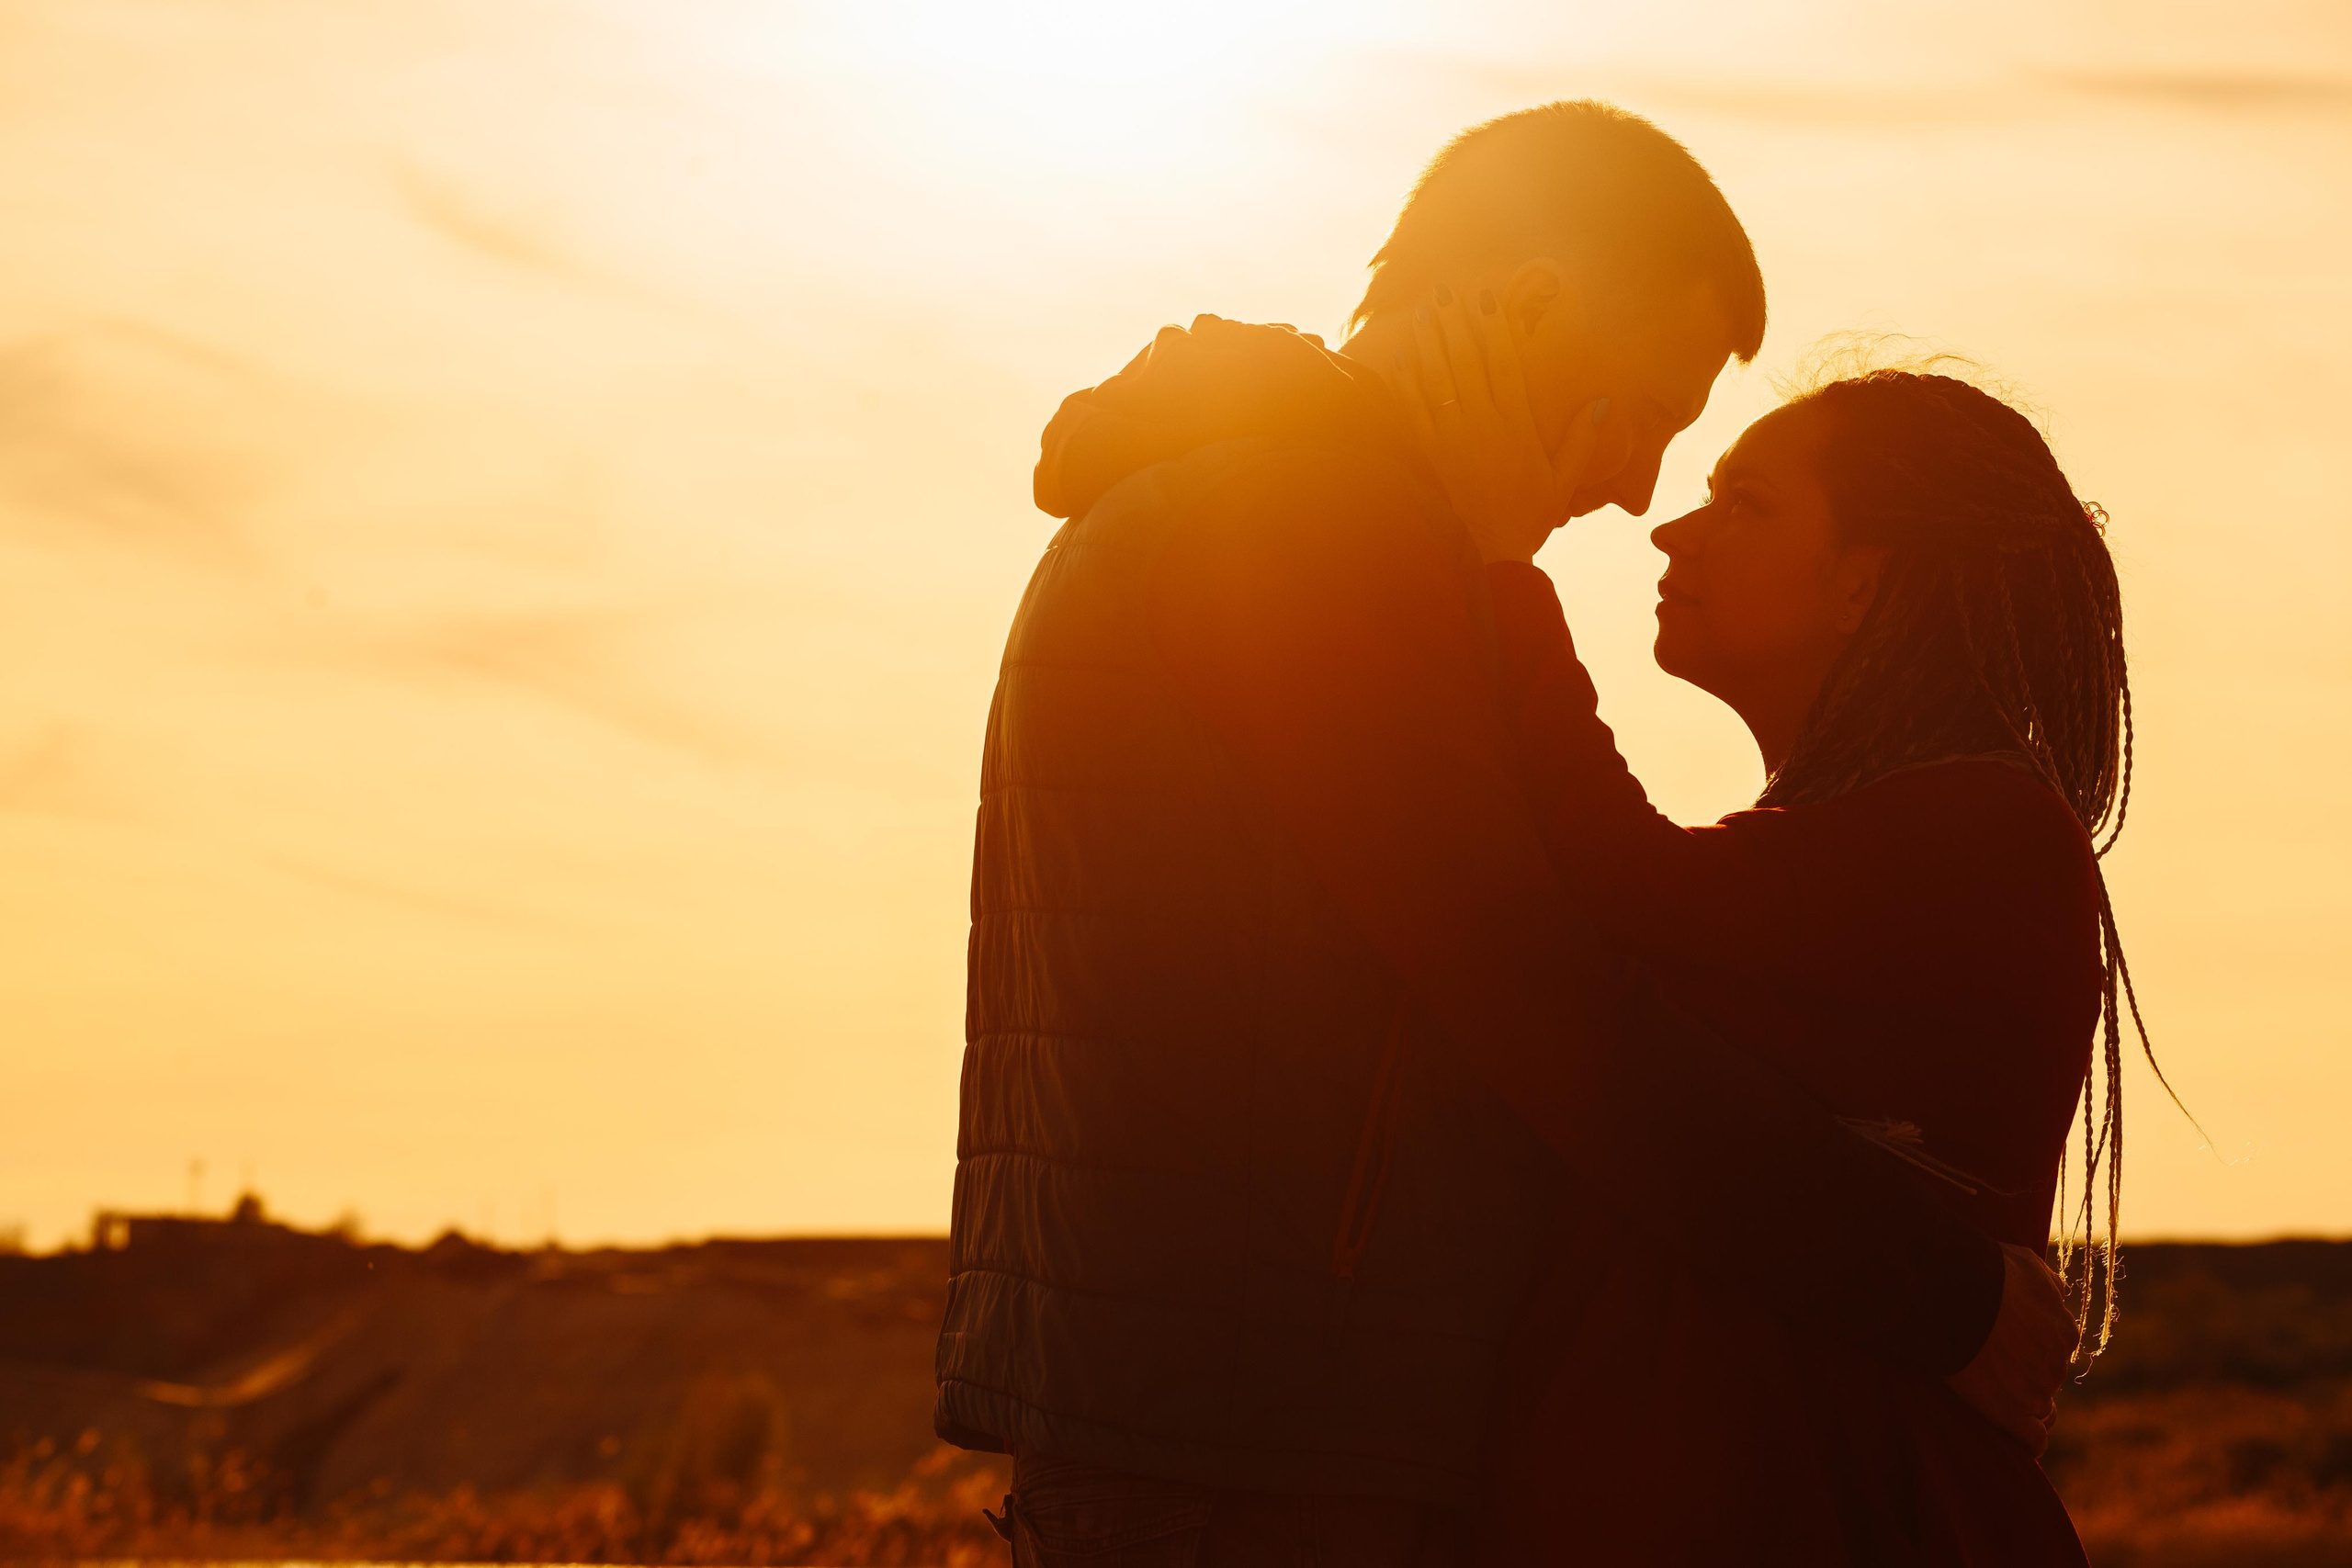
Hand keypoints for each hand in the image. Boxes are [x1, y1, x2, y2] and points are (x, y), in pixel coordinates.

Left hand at [1397, 285, 1611, 564]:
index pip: (1506, 365)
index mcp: (1517, 426)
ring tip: (1422, 309)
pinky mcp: (1431, 456)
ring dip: (1429, 342)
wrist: (1494, 557)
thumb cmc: (1531, 517)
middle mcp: (1484, 426)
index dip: (1495, 328)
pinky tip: (1400, 355)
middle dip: (1456, 323)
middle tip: (1445, 290)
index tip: (1487, 298)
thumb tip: (1602, 401)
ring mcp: (1454, 439)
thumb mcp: (1565, 480)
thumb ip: (1583, 439)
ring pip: (1439, 380)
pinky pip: (1416, 411)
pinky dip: (1407, 382)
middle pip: (1468, 362)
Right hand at [1944, 1243, 2077, 1454]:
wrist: (1953, 1293)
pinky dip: (2026, 1437)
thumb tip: (2059, 1295)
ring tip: (1987, 1386)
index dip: (2030, 1347)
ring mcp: (2037, 1391)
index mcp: (2064, 1331)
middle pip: (2047, 1378)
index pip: (2055, 1350)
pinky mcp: (2013, 1414)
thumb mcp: (2027, 1264)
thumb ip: (2049, 1285)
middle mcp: (2059, 1364)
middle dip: (2025, 1373)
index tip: (2006, 1343)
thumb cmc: (1985, 1272)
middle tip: (1990, 1361)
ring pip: (2040, 1407)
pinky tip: (2009, 1425)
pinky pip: (2034, 1440)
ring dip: (2019, 1400)